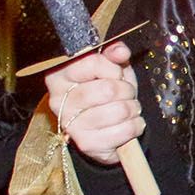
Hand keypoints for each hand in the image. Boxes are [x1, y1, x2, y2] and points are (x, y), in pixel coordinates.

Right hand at [45, 42, 143, 165]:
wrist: (103, 127)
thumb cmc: (104, 92)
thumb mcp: (109, 68)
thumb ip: (113, 54)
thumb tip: (120, 50)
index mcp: (59, 76)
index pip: (93, 63)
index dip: (114, 68)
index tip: (116, 74)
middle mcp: (59, 100)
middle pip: (108, 89)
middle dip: (126, 90)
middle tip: (125, 94)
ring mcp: (71, 124)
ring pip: (119, 110)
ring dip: (133, 108)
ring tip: (127, 108)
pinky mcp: (86, 143)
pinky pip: (125, 130)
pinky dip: (136, 125)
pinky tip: (128, 123)